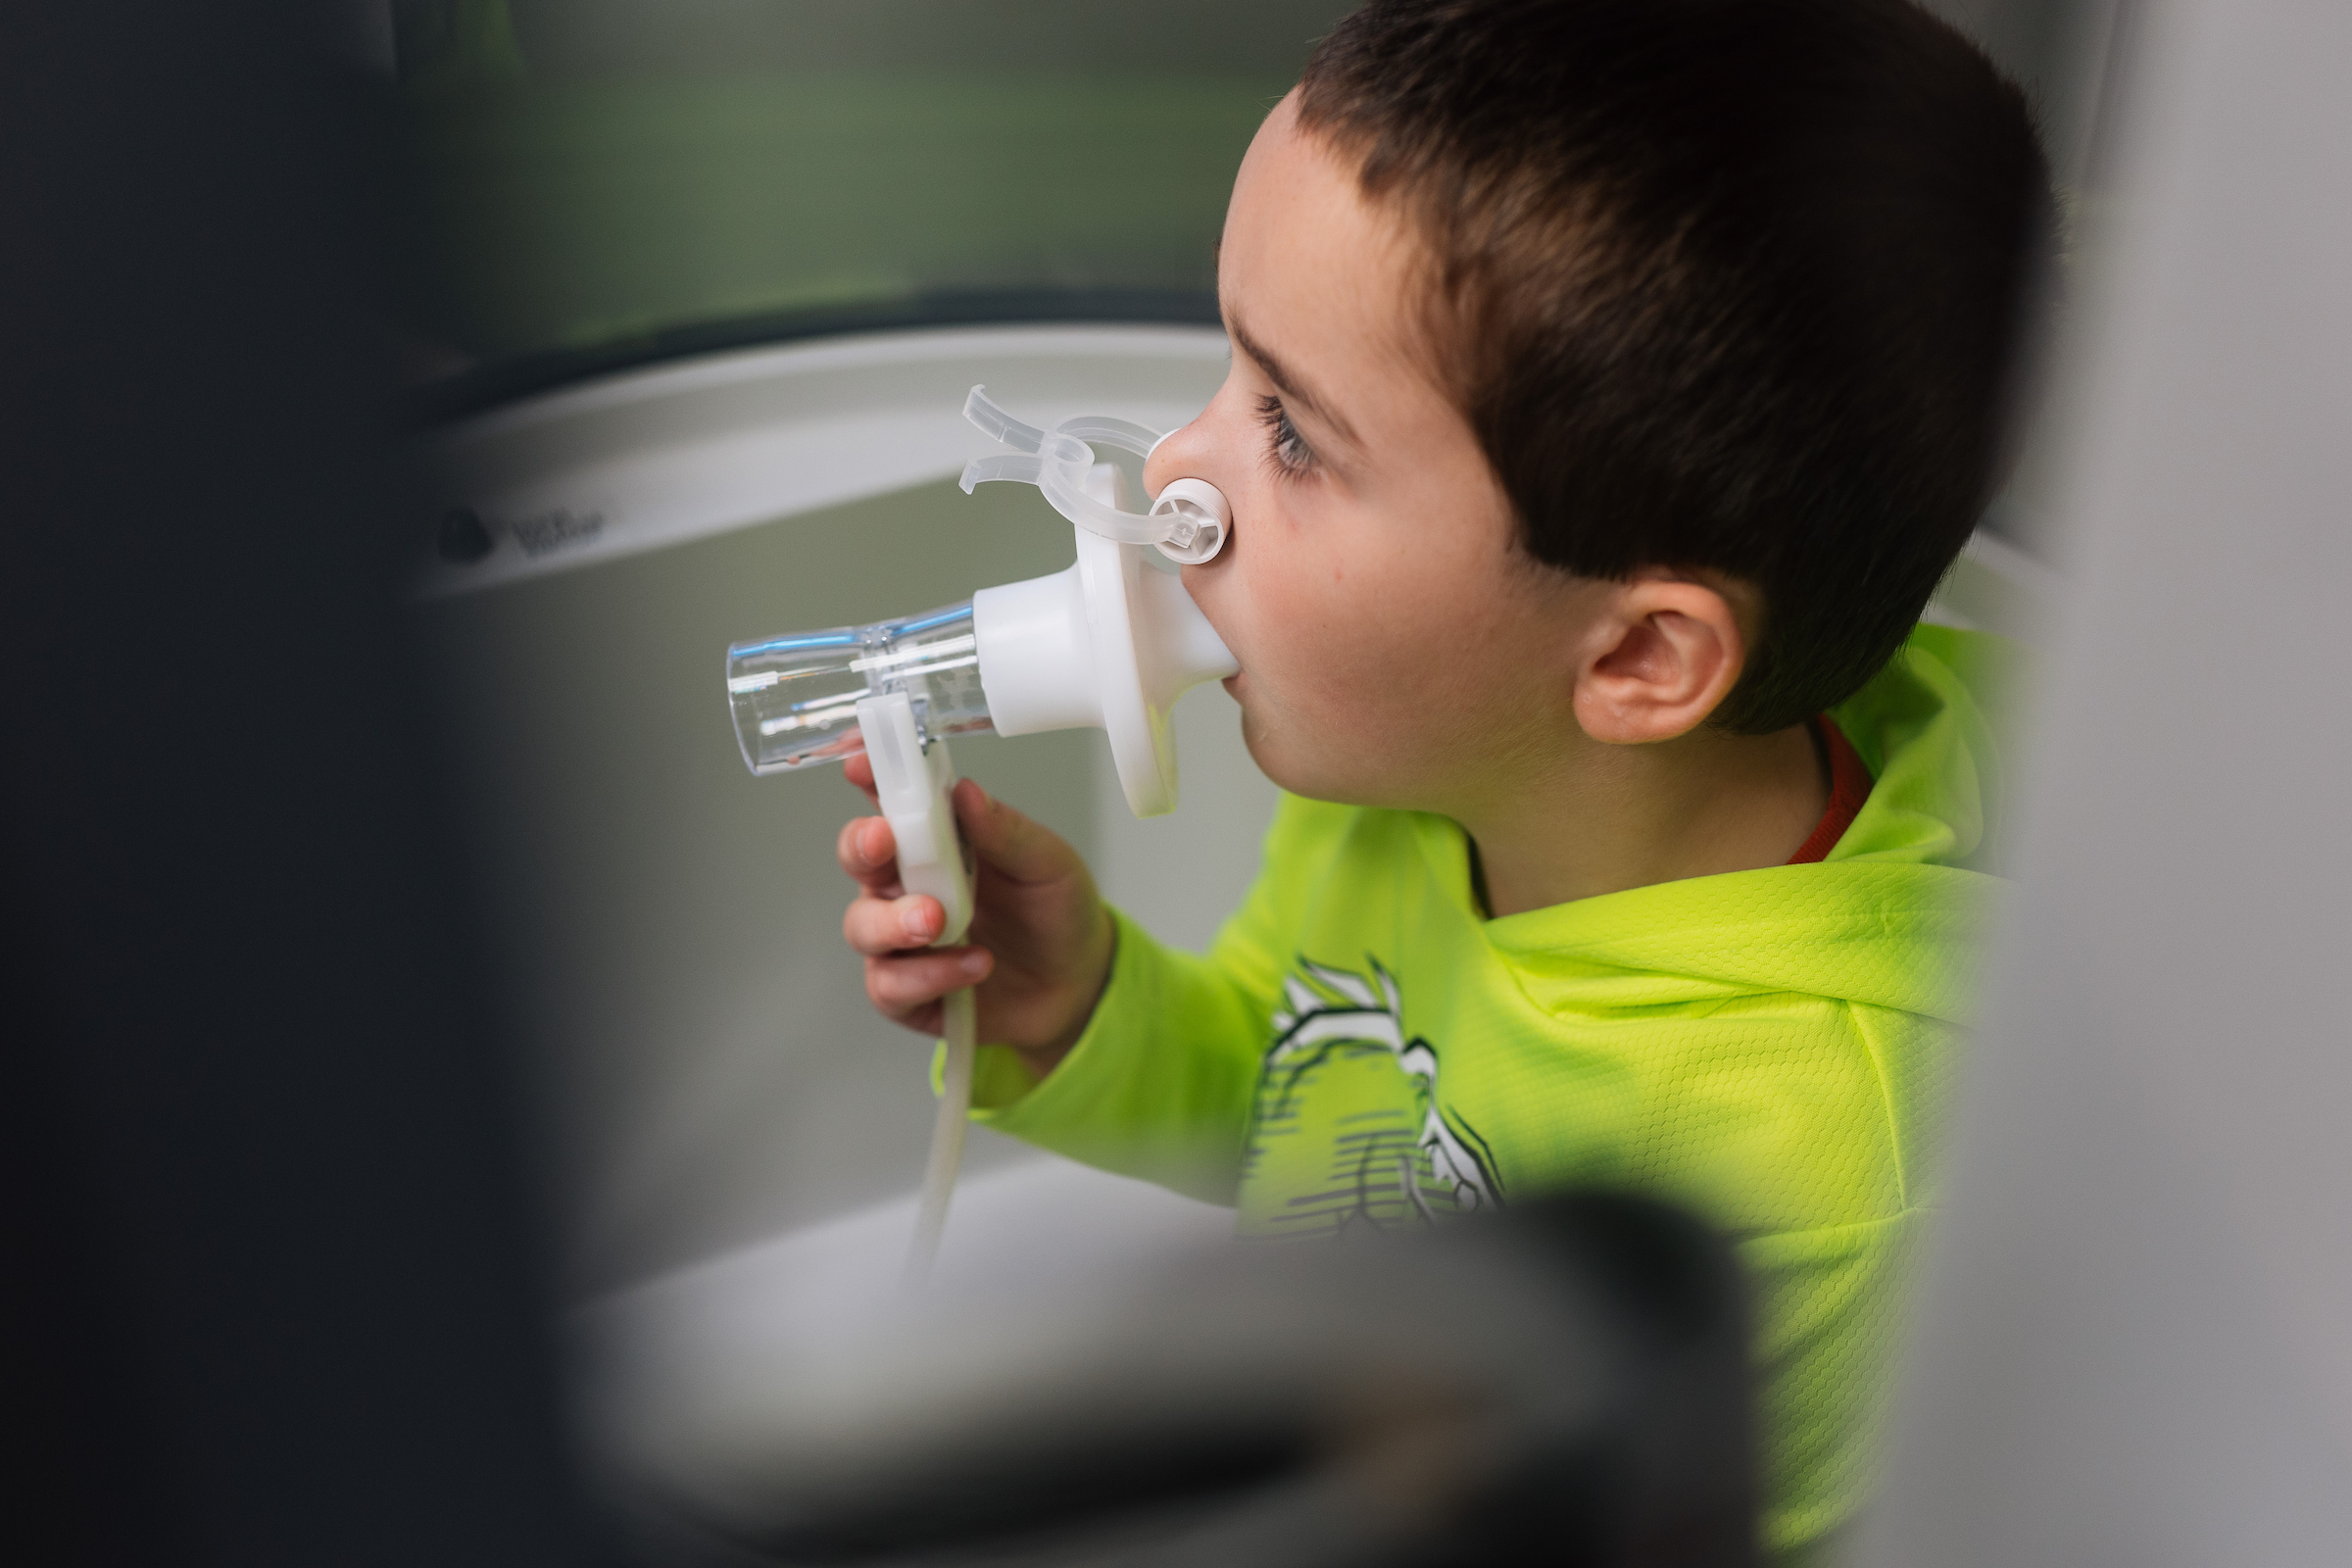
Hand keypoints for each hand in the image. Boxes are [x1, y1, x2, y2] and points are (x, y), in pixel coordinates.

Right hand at [837, 755, 1113, 1080]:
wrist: (1077, 983)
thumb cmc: (1055, 913)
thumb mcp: (1047, 863)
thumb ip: (1005, 831)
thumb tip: (966, 792)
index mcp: (936, 840)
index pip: (891, 799)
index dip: (870, 777)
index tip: (862, 764)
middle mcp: (908, 885)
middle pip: (856, 856)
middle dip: (861, 846)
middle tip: (885, 842)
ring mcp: (902, 940)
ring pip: (862, 925)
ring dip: (894, 922)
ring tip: (940, 923)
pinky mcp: (908, 993)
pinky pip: (890, 986)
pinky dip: (930, 975)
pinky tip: (974, 965)